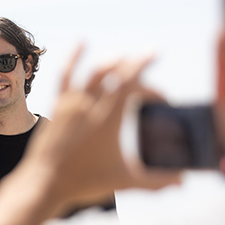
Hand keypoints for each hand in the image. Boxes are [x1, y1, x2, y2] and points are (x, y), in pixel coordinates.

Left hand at [21, 47, 181, 210]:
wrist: (43, 183)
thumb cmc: (81, 182)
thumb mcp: (121, 180)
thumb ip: (154, 180)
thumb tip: (180, 182)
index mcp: (105, 119)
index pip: (132, 85)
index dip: (150, 86)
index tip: (162, 98)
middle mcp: (87, 106)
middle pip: (117, 75)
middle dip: (138, 70)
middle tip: (151, 82)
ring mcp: (70, 104)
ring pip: (94, 72)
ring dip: (113, 61)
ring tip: (126, 59)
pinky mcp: (57, 106)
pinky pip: (66, 74)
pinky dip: (74, 56)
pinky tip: (81, 41)